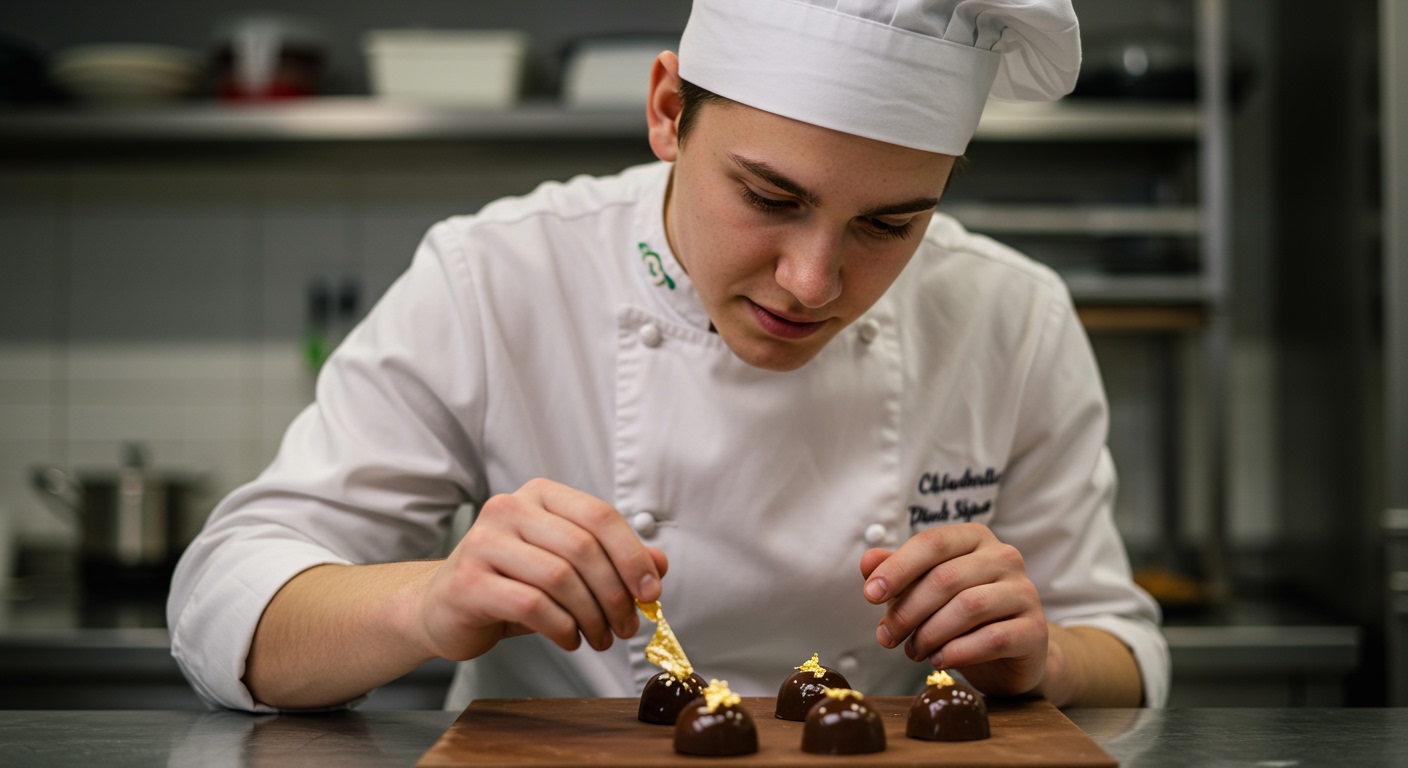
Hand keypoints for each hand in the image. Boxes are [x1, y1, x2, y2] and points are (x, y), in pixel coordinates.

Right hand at [411, 478, 666, 661]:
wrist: (443, 607)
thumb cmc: (511, 583)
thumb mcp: (566, 566)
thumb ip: (612, 560)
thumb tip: (660, 566)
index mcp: (539, 494)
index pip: (599, 516)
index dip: (633, 556)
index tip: (651, 593)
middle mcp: (508, 509)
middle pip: (583, 548)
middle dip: (615, 594)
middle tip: (627, 626)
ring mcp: (483, 542)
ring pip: (560, 578)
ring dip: (592, 616)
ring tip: (601, 638)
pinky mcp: (468, 581)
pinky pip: (532, 606)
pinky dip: (562, 628)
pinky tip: (570, 639)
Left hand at [859, 522, 1045, 696]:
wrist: (1013, 653)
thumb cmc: (962, 615)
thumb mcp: (926, 590)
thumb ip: (898, 573)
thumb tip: (867, 561)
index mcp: (975, 538)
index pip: (932, 542)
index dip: (897, 568)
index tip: (869, 596)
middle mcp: (1005, 557)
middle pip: (945, 578)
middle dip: (907, 610)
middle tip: (885, 637)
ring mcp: (1025, 592)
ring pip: (968, 607)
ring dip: (930, 633)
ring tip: (912, 651)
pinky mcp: (1036, 629)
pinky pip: (993, 638)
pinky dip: (958, 651)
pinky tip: (938, 660)